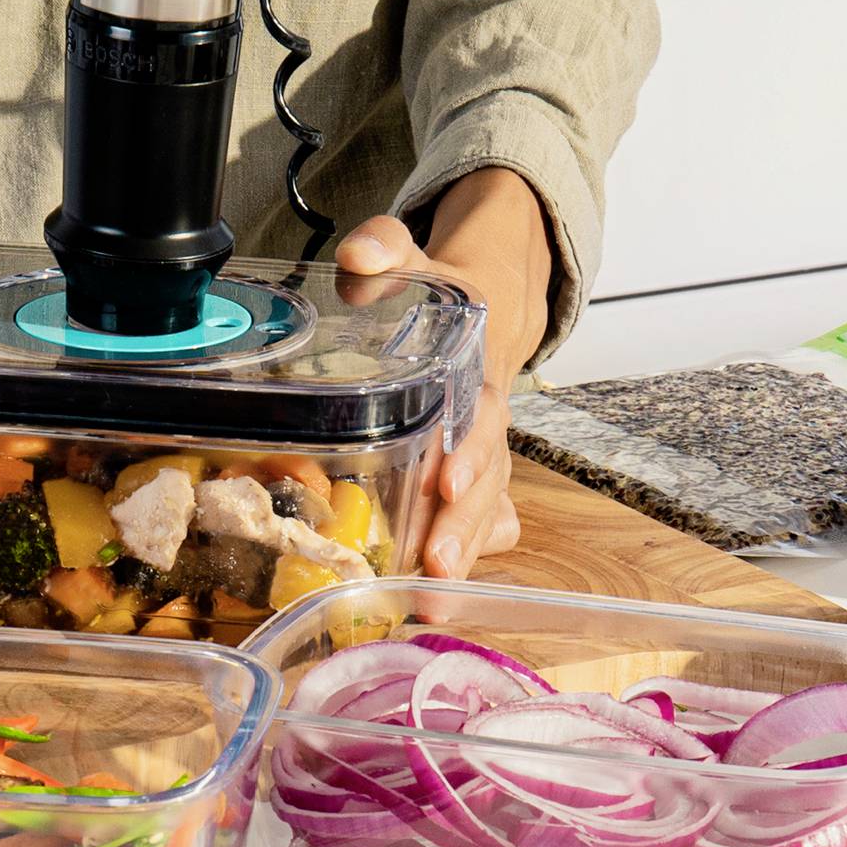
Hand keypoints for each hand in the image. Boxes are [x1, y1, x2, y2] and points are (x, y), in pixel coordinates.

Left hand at [336, 169, 552, 576]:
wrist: (486, 303)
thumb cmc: (438, 291)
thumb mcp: (411, 255)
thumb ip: (385, 249)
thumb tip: (360, 257)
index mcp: (476, 369)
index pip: (479, 412)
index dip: (469, 446)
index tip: (450, 476)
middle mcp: (484, 419)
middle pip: (485, 478)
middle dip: (463, 523)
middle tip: (438, 565)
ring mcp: (479, 453)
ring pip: (482, 509)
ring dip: (461, 553)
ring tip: (433, 596)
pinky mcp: (466, 476)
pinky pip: (476, 519)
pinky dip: (469, 553)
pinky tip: (447, 589)